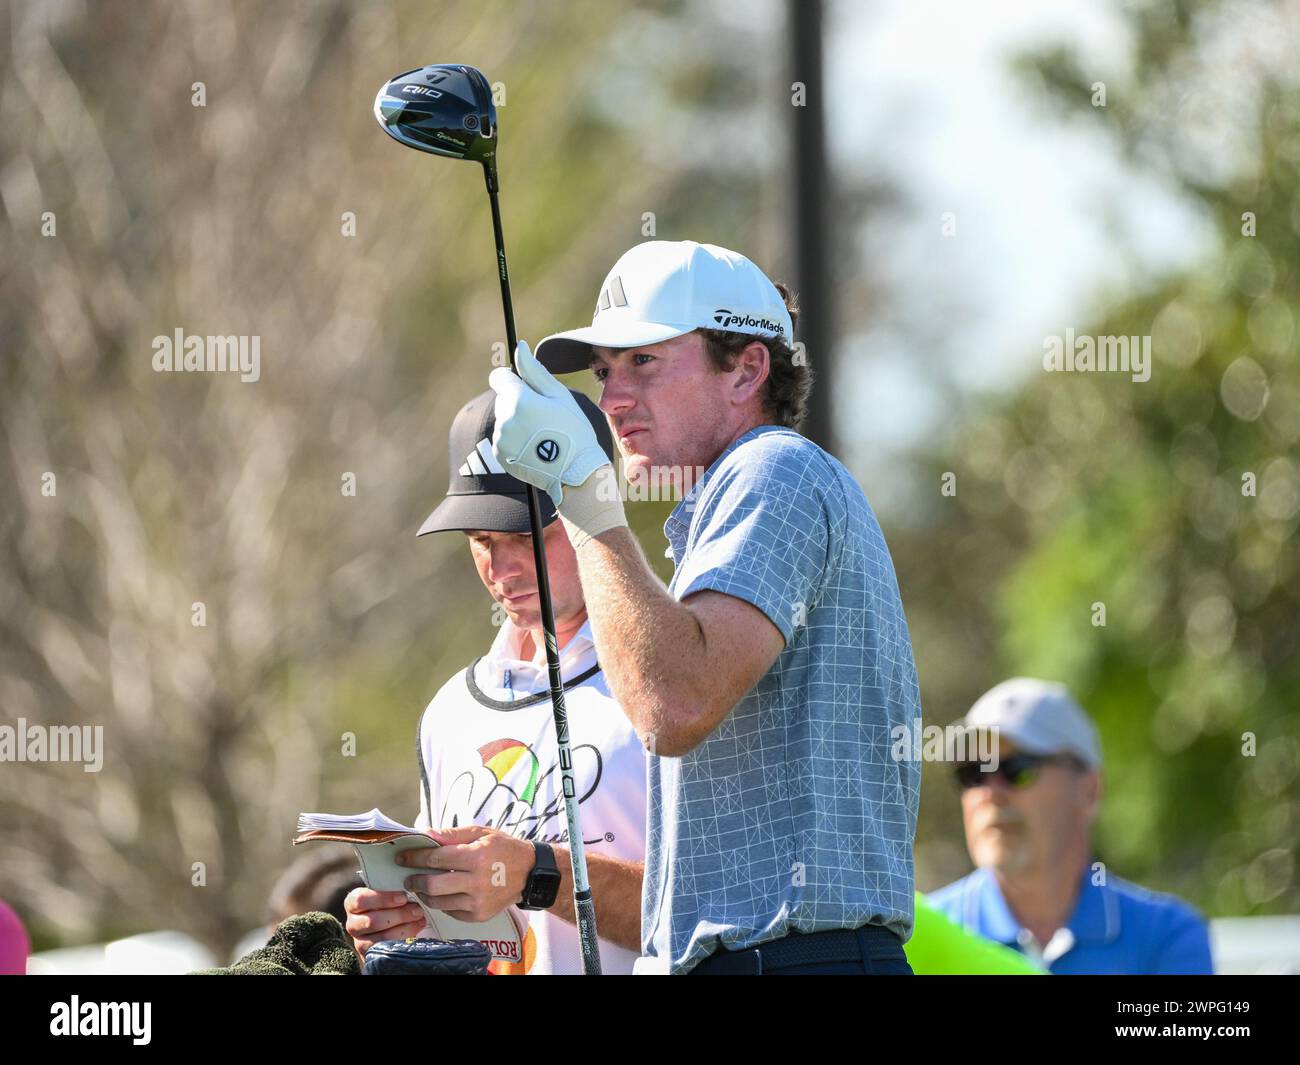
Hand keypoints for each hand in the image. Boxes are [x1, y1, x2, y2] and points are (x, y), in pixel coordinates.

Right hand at [343, 887, 426, 957]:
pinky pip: (387, 951)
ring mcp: (359, 942)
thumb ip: (391, 888)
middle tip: (417, 910)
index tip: (403, 897)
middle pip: (372, 921)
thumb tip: (409, 886)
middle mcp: (352, 923)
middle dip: (399, 915)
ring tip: (420, 920)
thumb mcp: (387, 893)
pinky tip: (415, 931)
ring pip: (381, 937)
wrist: (389, 927)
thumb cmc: (389, 903)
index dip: (383, 899)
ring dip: (404, 928)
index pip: (360, 900)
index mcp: (353, 903)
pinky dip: (404, 940)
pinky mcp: (370, 955)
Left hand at [398, 824, 537, 923]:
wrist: (530, 873)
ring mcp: (478, 902)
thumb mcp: (481, 833)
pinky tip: (443, 894)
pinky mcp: (479, 916)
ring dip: (425, 894)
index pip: (436, 858)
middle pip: (433, 885)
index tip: (402, 858)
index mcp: (476, 857)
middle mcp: (477, 882)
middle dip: (415, 880)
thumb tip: (425, 834)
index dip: (415, 858)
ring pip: (438, 902)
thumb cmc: (503, 849)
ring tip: (422, 886)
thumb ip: (452, 834)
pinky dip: (442, 903)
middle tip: (408, 877)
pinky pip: (450, 911)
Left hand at [489, 341, 609, 507]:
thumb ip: (534, 371)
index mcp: (519, 400)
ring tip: (541, 435)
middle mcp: (505, 419)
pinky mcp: (499, 455)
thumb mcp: (558, 396)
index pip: (499, 378)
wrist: (574, 472)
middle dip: (518, 403)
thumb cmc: (572, 430)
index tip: (524, 388)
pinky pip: (502, 439)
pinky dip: (514, 440)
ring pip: (503, 420)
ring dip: (517, 422)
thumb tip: (520, 346)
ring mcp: (500, 439)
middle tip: (543, 417)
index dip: (511, 380)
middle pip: (503, 400)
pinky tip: (534, 447)